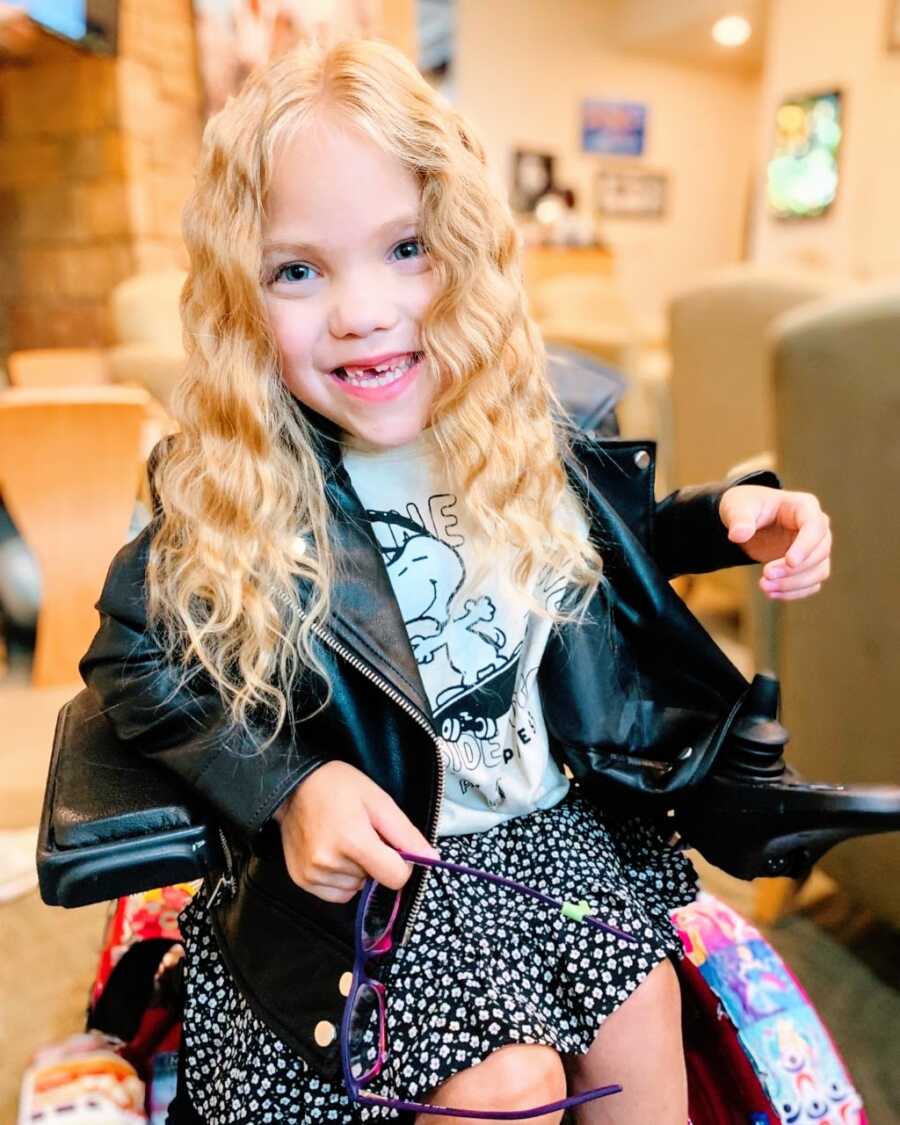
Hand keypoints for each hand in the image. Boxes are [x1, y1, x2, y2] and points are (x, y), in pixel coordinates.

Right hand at [272, 761, 438, 902]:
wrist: (294, 784)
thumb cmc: (340, 787)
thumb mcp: (380, 801)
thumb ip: (407, 835)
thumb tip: (433, 860)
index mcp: (353, 841)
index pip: (396, 878)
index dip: (401, 863)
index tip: (390, 845)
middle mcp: (330, 862)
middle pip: (374, 882)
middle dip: (374, 862)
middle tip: (359, 832)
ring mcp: (312, 874)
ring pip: (355, 889)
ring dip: (356, 871)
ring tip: (342, 840)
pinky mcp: (301, 881)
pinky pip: (336, 894)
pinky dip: (340, 880)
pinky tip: (332, 854)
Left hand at [718, 485, 831, 600]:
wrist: (745, 520)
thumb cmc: (745, 506)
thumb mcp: (737, 507)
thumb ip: (739, 519)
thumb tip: (738, 534)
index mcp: (803, 506)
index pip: (815, 526)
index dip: (806, 546)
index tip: (790, 562)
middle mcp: (816, 527)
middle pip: (820, 551)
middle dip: (794, 569)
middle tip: (765, 576)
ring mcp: (815, 547)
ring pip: (819, 571)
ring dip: (793, 584)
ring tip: (764, 586)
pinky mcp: (809, 565)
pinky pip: (812, 584)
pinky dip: (794, 592)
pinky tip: (771, 593)